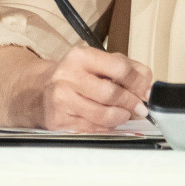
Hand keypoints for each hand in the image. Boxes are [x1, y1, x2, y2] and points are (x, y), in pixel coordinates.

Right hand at [0, 44, 152, 131]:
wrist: (36, 92)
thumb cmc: (74, 77)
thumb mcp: (96, 63)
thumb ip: (126, 69)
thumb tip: (148, 85)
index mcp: (81, 56)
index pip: (119, 67)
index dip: (138, 81)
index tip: (146, 90)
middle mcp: (68, 76)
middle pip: (111, 93)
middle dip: (132, 103)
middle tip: (140, 108)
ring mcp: (61, 100)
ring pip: (103, 115)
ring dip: (120, 117)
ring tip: (125, 115)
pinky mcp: (58, 121)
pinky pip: (92, 129)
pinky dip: (106, 128)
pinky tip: (109, 123)